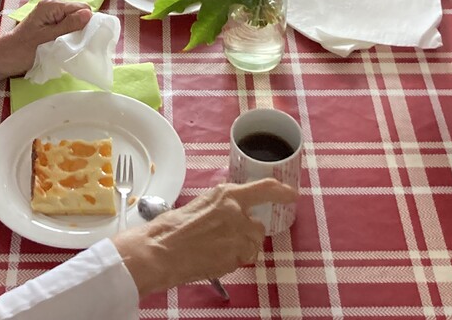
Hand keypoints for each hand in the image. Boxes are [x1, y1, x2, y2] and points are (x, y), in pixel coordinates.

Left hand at [0, 0, 92, 81]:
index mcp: (52, 5)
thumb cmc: (23, 50)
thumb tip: (89, 14)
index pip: (82, 7)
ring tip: (70, 46)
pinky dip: (69, 36)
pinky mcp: (49, 24)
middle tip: (77, 44)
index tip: (86, 39)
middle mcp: (52, 5)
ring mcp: (50, 14)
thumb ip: (68, 26)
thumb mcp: (48, 39)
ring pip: (74, 21)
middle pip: (79, 13)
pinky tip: (65, 45)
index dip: (87, 22)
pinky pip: (67, 26)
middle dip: (82, 28)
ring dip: (75, 33)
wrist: (4, 59)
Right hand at [113, 179, 298, 296]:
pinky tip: (211, 259)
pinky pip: (240, 261)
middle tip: (224, 238)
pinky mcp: (234, 259)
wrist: (160, 251)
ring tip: (214, 250)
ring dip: (240, 250)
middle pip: (257, 227)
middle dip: (247, 234)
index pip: (264, 188)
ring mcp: (237, 238)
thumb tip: (232, 213)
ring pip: (252, 247)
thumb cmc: (172, 227)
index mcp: (226, 195)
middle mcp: (236, 213)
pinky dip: (230, 262)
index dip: (281, 191)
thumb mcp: (200, 205)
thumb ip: (222, 207)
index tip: (291, 194)